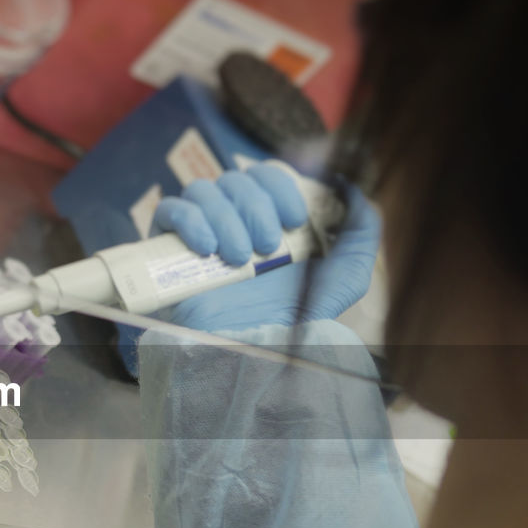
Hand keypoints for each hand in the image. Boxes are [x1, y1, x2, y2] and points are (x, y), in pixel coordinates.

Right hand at [153, 170, 379, 331]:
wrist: (249, 353)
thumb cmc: (294, 322)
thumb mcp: (345, 277)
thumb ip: (361, 231)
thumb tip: (353, 184)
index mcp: (271, 220)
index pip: (268, 174)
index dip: (281, 184)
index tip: (295, 217)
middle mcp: (234, 221)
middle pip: (236, 178)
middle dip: (255, 207)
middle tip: (267, 246)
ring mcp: (198, 233)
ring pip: (203, 189)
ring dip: (225, 217)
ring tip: (239, 258)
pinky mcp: (166, 247)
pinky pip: (170, 209)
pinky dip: (190, 220)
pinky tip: (206, 249)